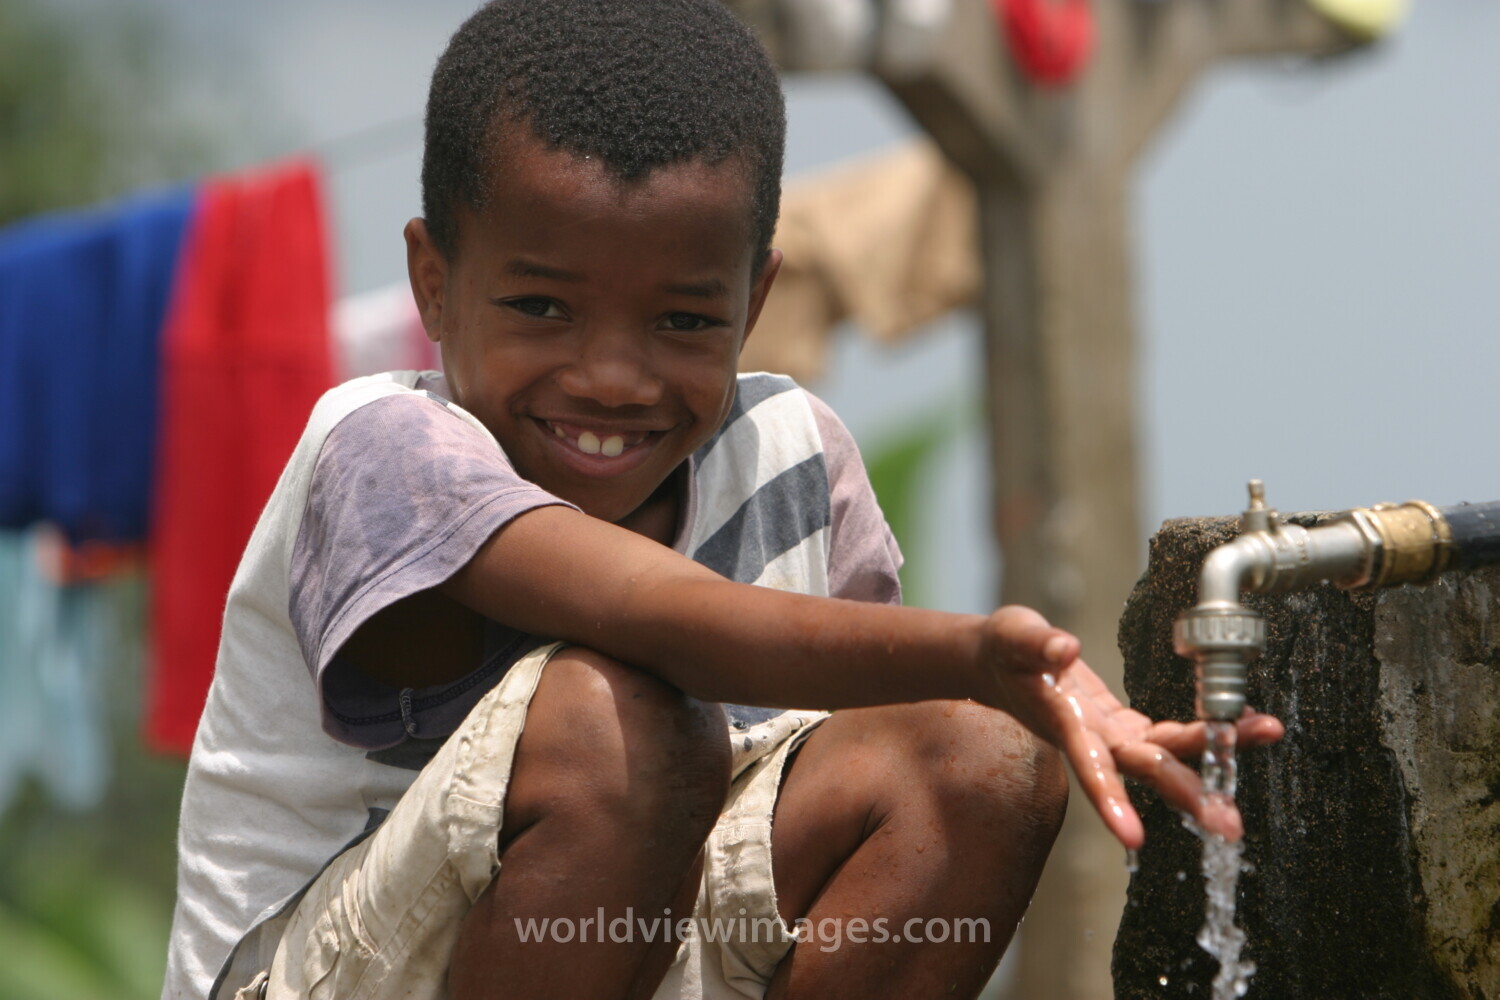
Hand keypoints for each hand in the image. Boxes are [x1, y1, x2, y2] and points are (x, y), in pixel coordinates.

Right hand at [979, 605, 1283, 848]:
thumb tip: (1065, 649)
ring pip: (1167, 755)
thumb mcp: (1012, 636)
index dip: (1111, 802)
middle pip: (1146, 772)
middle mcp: (1092, 741)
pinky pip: (1169, 737)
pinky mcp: (1123, 727)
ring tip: (1266, 733)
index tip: (1134, 838)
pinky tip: (1240, 724)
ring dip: (1215, 756)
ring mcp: (1110, 737)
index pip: (1091, 769)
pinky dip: (1204, 733)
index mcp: (1063, 725)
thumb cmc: (1002, 650)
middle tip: (1232, 825)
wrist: (997, 663)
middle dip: (1189, 796)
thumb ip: (1036, 644)